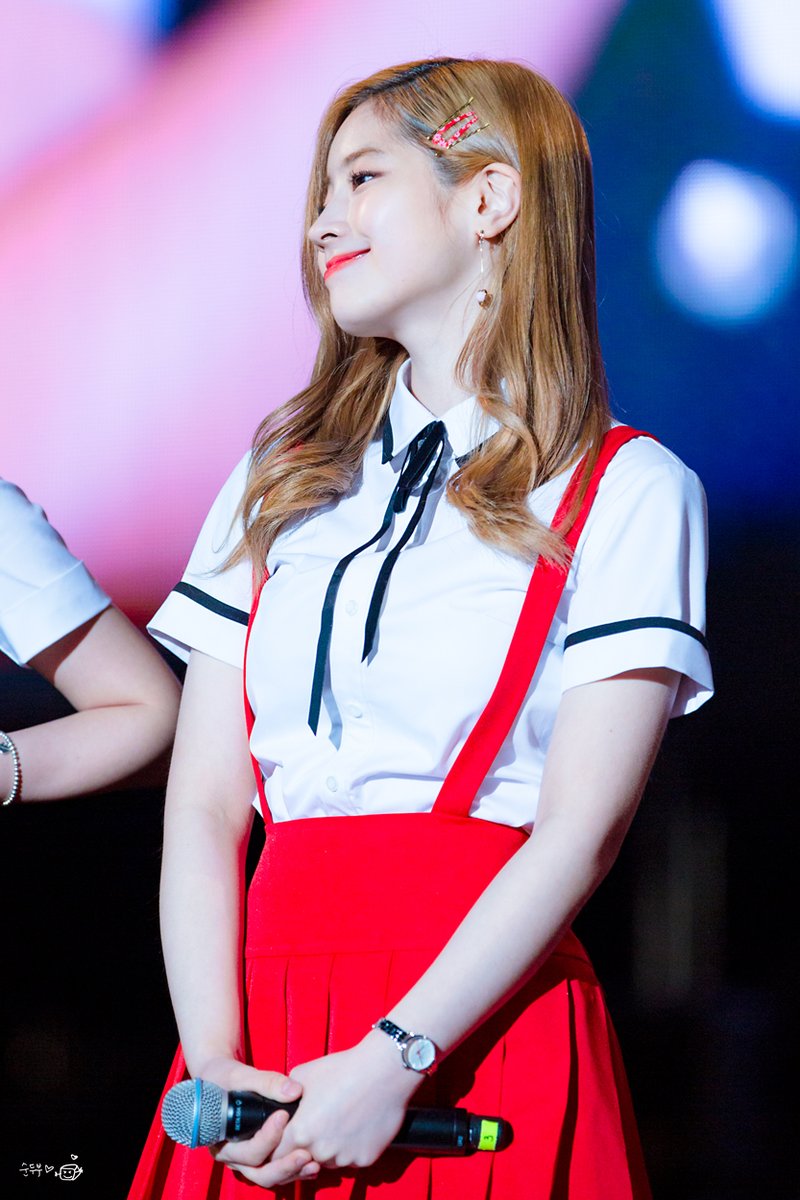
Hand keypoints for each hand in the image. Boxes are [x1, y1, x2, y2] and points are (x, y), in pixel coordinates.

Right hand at [197, 1056, 321, 1188]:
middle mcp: (231, 1155)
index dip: (267, 1139)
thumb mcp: (240, 1076)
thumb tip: (295, 1091)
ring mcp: (244, 1160)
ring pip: (267, 1175)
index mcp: (222, 1139)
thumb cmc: (225, 1078)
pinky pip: (273, 1170)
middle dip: (283, 1164)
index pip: (247, 1150)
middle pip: (258, 1170)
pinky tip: (312, 1165)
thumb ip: (266, 1082)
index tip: (284, 1116)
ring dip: (290, 1171)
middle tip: (305, 1154)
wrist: (218, 1081)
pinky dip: (292, 1170)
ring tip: (313, 1163)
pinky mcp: (258, 1157)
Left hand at [272, 1032, 423, 1169]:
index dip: (281, 1143)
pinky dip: (352, 1147)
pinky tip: (357, 1123)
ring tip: (341, 1119)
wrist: (383, 1070)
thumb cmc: (343, 1068)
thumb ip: (285, 1096)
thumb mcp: (302, 1073)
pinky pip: (352, 1158)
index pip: (278, 1152)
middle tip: (321, 1121)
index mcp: (301, 1131)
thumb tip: (282, 1105)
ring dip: (330, 1147)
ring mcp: (344, 1157)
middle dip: (308, 1144)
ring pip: (329, 1160)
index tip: (289, 1133)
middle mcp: (320, 1151)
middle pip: (305, 1158)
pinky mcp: (365, 1159)